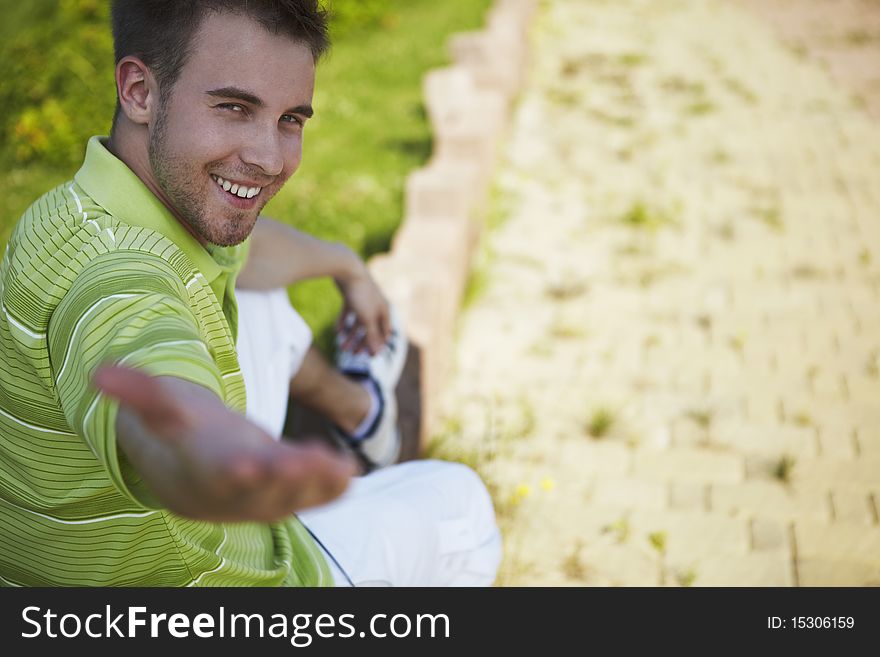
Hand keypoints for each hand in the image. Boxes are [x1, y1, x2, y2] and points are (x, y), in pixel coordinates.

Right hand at [94, 366, 355, 521]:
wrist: (198, 480)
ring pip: (294, 497)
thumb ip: (140, 392)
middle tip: (315, 462)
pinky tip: (351, 472)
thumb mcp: (165, 412)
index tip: (249, 463)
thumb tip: (98, 372)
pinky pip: (313, 498)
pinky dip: (332, 490)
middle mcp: (238, 492)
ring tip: (344, 468)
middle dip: (288, 478)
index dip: (234, 471)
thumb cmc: (185, 437)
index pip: (219, 474)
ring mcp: (267, 498)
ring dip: (319, 485)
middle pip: (263, 490)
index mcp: (205, 471)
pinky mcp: (290, 497)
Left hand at [335, 262, 390, 354]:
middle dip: (362, 342)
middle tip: (353, 354)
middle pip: (370, 329)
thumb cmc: (360, 294)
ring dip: (351, 335)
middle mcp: (375, 306)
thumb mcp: (367, 318)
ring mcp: (362, 300)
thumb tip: (377, 352)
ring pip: (358, 322)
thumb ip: (372, 335)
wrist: (346, 268)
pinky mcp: (350, 296)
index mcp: (384, 310)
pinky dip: (343, 322)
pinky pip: (348, 313)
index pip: (385, 332)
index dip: (379, 344)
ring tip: (341, 346)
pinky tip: (337, 331)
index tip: (370, 356)